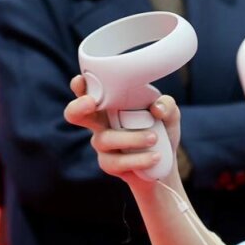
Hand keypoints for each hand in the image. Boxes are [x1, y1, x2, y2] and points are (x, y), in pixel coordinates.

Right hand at [63, 75, 181, 184]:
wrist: (165, 163)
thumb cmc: (161, 131)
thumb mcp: (169, 115)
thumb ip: (166, 105)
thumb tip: (156, 108)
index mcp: (111, 104)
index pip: (91, 91)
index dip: (81, 85)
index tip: (81, 80)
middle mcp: (101, 122)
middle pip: (75, 114)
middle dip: (77, 107)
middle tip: (90, 103)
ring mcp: (102, 144)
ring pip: (104, 139)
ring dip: (130, 138)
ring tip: (153, 138)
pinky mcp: (109, 164)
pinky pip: (116, 161)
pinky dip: (138, 159)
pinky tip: (154, 157)